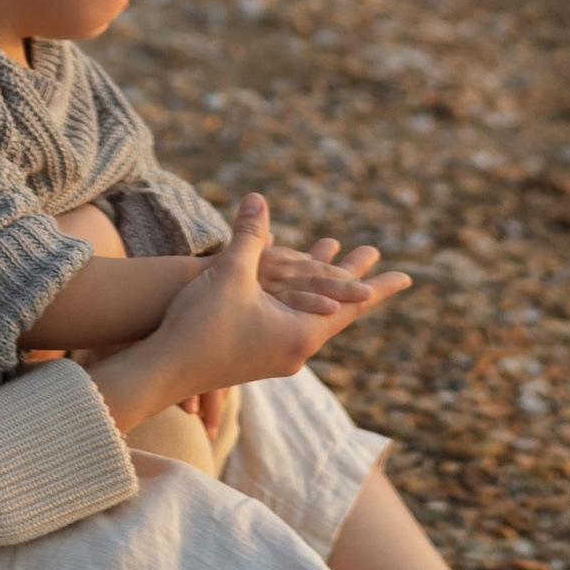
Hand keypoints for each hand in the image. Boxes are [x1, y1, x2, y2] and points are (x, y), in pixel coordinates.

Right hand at [87, 196, 407, 440]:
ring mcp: (276, 357)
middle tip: (375, 254)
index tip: (408, 278)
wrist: (162, 372)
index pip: (352, 307)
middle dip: (353, 276)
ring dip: (323, 282)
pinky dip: (300, 295)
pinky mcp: (256, 356)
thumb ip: (249, 236)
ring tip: (335, 254)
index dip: (379, 287)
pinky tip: (294, 286)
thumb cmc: (200, 325)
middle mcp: (295, 350)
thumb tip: (260, 197)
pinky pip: (290, 320)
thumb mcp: (230, 273)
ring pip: (310, 313)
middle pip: (335, 309)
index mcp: (300, 334)